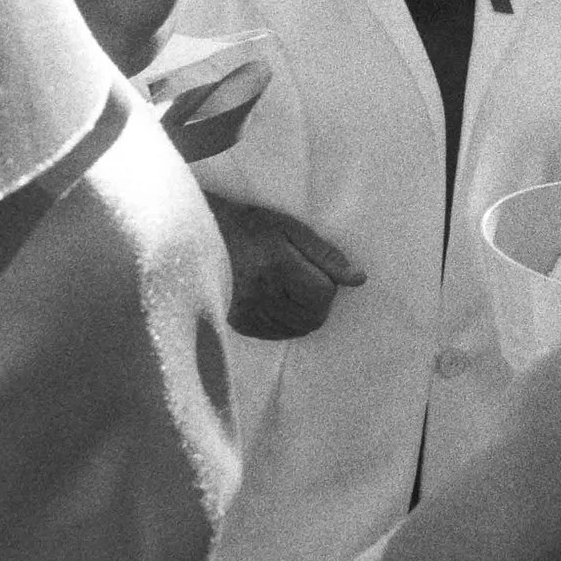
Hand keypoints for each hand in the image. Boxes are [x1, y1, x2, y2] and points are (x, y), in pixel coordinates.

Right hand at [210, 194, 365, 339]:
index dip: (327, 281)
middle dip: (318, 300)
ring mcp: (247, 313)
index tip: (313, 267)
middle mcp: (261, 294)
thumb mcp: (291, 228)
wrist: (202, 237)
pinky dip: (286, 321)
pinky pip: (278, 334)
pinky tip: (275, 300)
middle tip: (303, 278)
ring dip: (303, 312)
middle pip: (314, 316)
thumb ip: (326, 255)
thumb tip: (358, 279)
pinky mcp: (238, 323)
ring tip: (288, 287)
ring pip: (299, 329)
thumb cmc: (250, 227)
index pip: (324, 293)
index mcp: (277, 266)